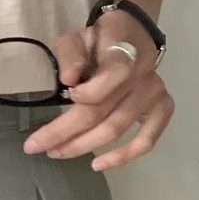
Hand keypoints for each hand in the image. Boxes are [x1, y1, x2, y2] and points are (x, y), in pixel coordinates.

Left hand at [23, 11, 173, 169]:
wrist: (132, 34)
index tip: (67, 96)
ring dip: (83, 146)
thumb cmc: (98, 40)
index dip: (87, 93)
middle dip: (65, 133)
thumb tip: (69, 79)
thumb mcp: (76, 38)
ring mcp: (153, 94)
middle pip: (101, 113)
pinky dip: (123, 157)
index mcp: (122, 54)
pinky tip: (99, 164)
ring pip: (115, 129)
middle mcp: (142, 76)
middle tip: (36, 146)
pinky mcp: (162, 109)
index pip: (109, 78)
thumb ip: (70, 55)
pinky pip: (145, 141)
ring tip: (56, 152)